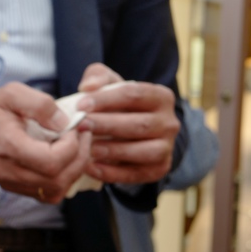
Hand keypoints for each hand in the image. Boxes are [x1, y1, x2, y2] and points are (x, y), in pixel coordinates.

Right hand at [0, 82, 91, 204]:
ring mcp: (13, 183)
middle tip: (83, 136)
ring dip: (74, 170)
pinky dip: (64, 180)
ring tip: (77, 148)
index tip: (73, 128)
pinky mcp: (17, 188)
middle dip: (79, 157)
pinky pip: (49, 195)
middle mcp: (10, 171)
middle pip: (57, 179)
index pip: (51, 161)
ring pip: (56, 191)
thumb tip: (64, 122)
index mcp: (9, 146)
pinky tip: (65, 162)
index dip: (71, 146)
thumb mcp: (12, 93)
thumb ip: (40, 104)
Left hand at [76, 63, 179, 184]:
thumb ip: (99, 77)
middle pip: (139, 125)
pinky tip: (90, 167)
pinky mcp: (158, 170)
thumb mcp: (111, 86)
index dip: (106, 100)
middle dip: (107, 126)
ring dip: (113, 151)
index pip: (134, 95)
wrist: (133, 135)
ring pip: (142, 151)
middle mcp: (169, 123)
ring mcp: (166, 148)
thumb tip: (88, 86)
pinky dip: (111, 173)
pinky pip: (136, 174)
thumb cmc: (119, 106)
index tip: (81, 106)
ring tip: (88, 148)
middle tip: (81, 127)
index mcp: (161, 97)